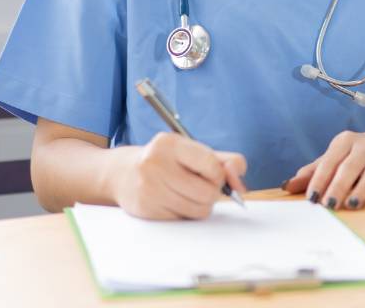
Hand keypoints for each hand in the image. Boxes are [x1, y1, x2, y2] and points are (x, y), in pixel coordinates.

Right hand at [112, 132, 247, 219]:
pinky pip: (183, 220)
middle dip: (212, 192)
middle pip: (208, 193)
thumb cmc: (167, 161)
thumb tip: (241, 186)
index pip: (212, 166)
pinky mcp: (145, 210)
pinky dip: (185, 214)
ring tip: (188, 193)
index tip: (213, 173)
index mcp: (169, 143)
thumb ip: (225, 162)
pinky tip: (173, 201)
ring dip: (201, 205)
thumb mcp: (194, 152)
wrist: (123, 173)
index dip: (219, 175)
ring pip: (198, 210)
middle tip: (200, 185)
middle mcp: (155, 164)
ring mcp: (148, 188)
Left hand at [281, 130, 364, 209]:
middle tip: (328, 205)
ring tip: (352, 205)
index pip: (330, 161)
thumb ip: (313, 171)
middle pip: (350, 166)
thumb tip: (287, 185)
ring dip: (362, 189)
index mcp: (345, 141)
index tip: (312, 198)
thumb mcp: (336, 157)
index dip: (320, 179)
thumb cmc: (358, 155)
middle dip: (338, 186)